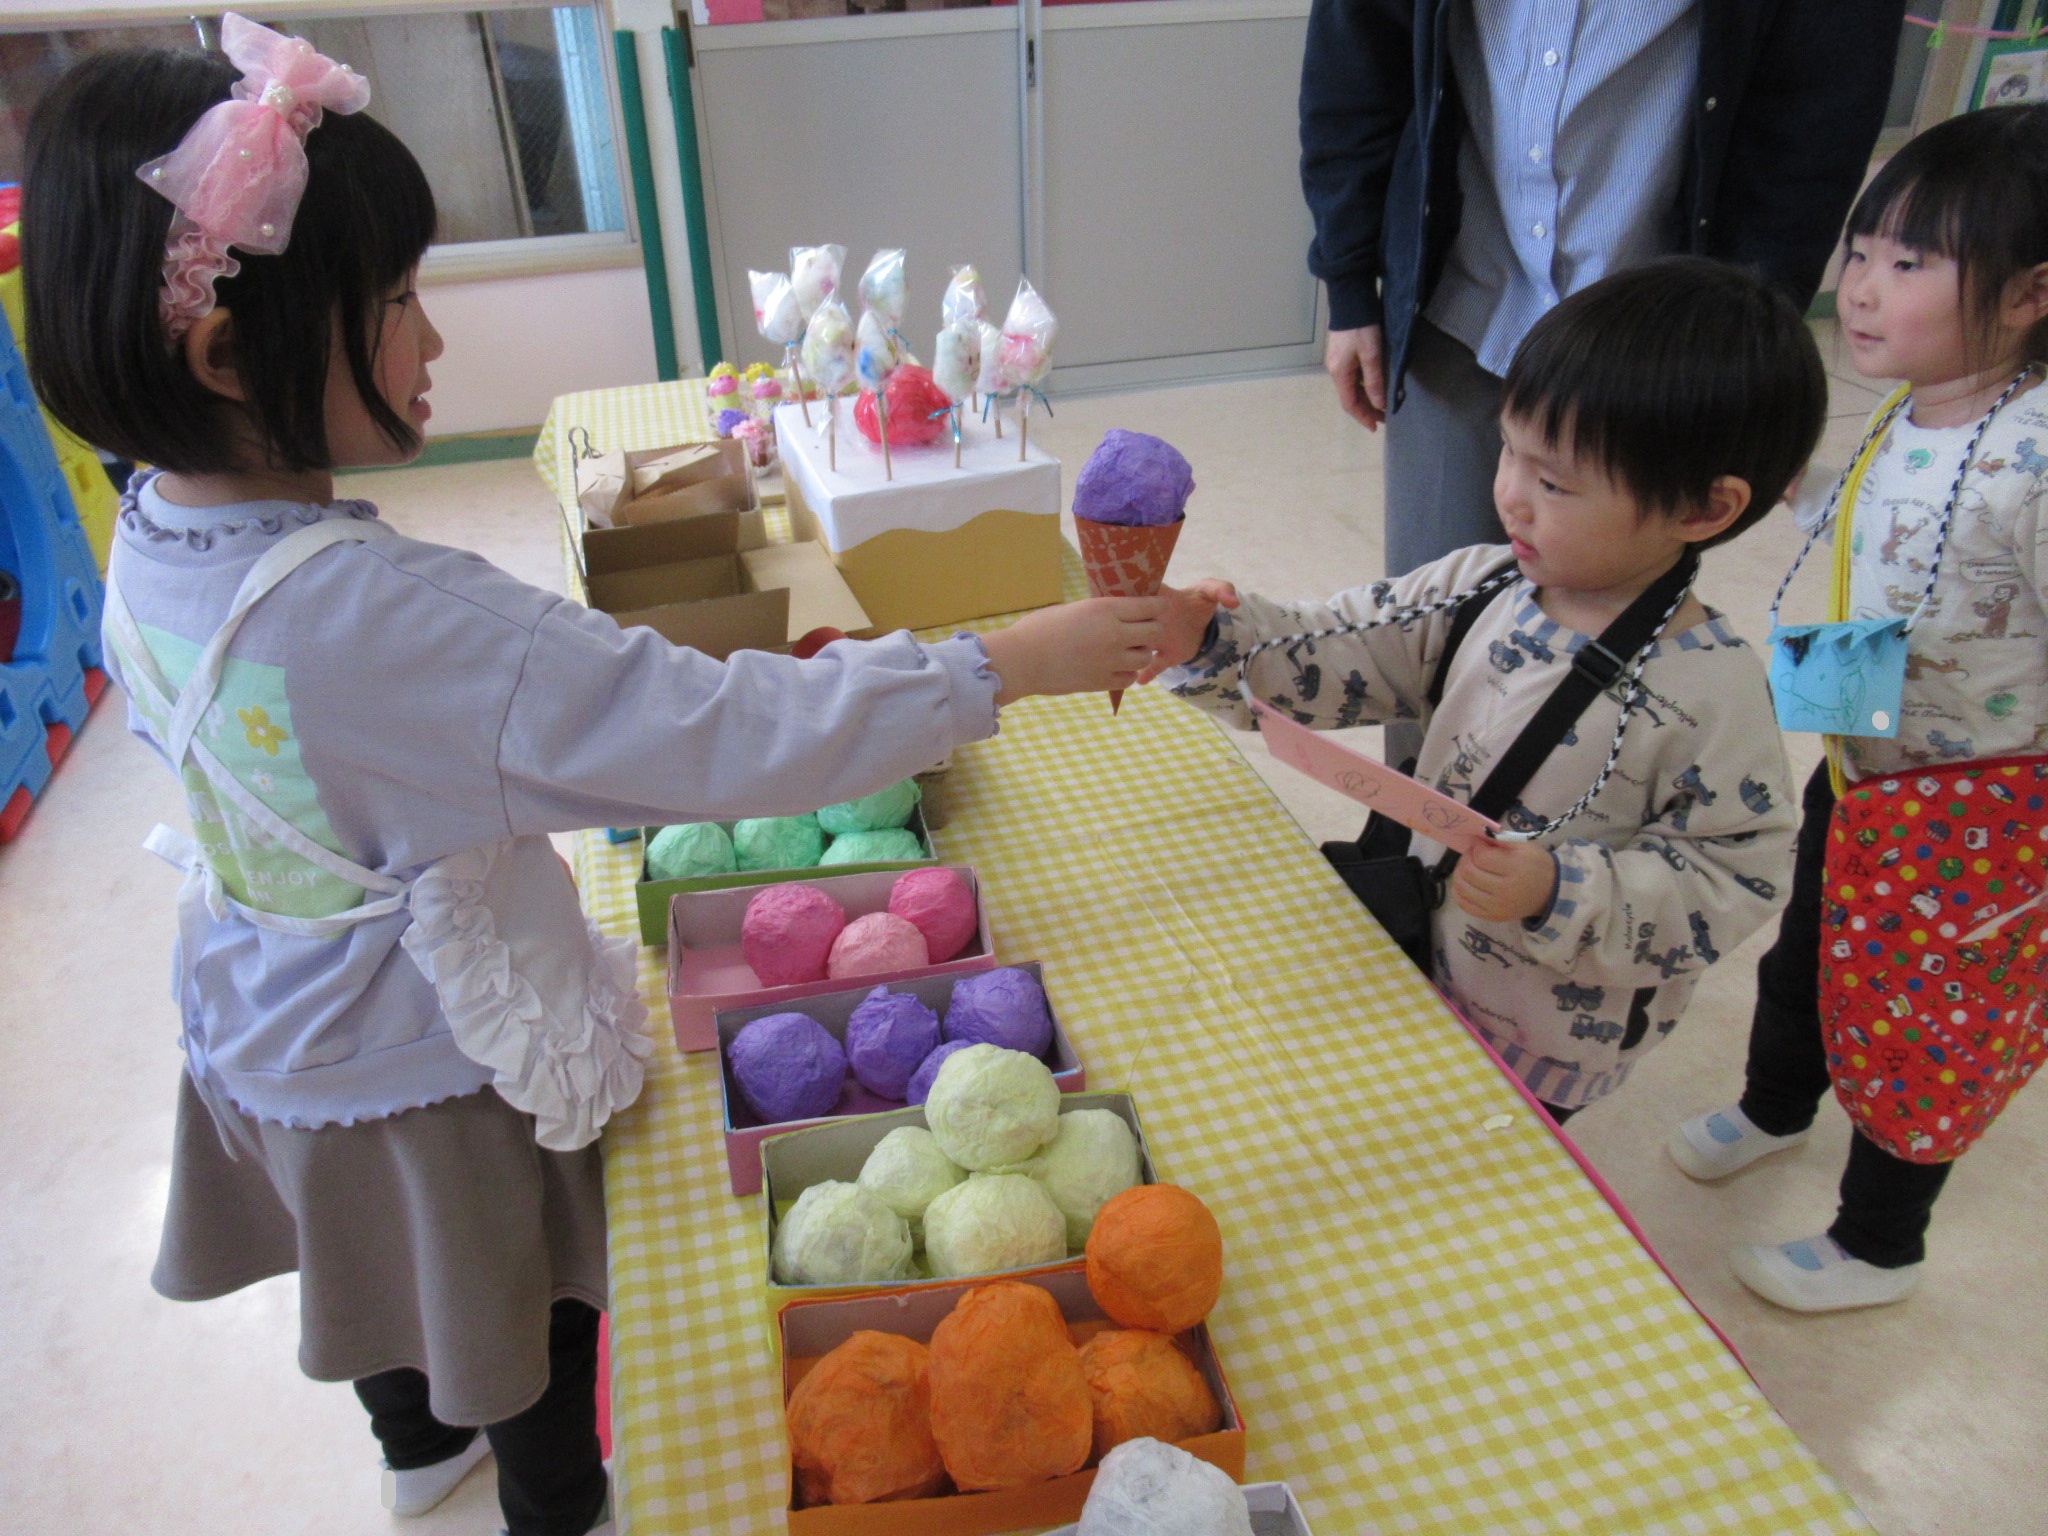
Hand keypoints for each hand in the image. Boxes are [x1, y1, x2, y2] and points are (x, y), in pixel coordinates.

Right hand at [981, 596, 1168, 705]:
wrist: (1021, 660)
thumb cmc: (1040, 629)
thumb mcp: (1073, 609)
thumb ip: (1100, 612)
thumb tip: (1120, 614)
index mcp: (1105, 610)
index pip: (1149, 606)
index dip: (1159, 605)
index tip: (1161, 606)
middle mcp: (1113, 634)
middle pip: (1154, 632)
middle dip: (1152, 630)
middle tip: (1143, 631)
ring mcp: (1110, 661)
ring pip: (1146, 657)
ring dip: (1140, 653)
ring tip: (1128, 651)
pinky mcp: (1103, 682)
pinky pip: (1130, 678)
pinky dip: (1127, 672)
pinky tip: (1116, 667)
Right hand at [1134, 578, 1239, 684]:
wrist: (1204, 626)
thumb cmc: (1200, 602)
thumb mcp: (1211, 590)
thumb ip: (1222, 589)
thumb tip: (1233, 601)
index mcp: (1159, 598)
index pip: (1139, 596)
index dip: (1132, 599)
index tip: (1130, 603)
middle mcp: (1151, 619)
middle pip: (1132, 623)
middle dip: (1127, 628)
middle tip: (1127, 632)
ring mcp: (1156, 640)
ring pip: (1138, 646)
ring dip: (1135, 652)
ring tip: (1134, 656)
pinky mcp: (1165, 656)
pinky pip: (1153, 666)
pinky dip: (1147, 673)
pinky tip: (1141, 679)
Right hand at [1326, 324, 1386, 430]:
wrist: (1350, 300)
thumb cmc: (1361, 328)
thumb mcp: (1371, 355)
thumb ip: (1375, 381)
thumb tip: (1379, 404)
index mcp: (1340, 373)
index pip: (1349, 404)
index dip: (1363, 417)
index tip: (1376, 427)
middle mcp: (1336, 370)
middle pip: (1350, 397)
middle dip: (1367, 409)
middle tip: (1384, 418)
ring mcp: (1338, 362)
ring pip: (1352, 387)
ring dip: (1366, 398)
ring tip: (1381, 404)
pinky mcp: (1343, 353)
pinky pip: (1353, 377)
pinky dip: (1364, 386)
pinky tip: (1374, 386)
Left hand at [1450, 837, 1557, 923]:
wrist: (1550, 893)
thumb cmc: (1536, 866)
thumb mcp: (1524, 846)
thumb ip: (1498, 840)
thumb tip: (1475, 838)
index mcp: (1516, 868)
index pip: (1481, 857)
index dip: (1476, 847)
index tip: (1479, 844)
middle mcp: (1505, 890)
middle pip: (1469, 872)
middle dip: (1466, 858)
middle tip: (1472, 854)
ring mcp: (1497, 906)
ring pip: (1462, 887)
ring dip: (1459, 873)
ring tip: (1467, 867)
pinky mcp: (1492, 916)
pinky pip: (1464, 904)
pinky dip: (1458, 891)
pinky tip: (1465, 882)